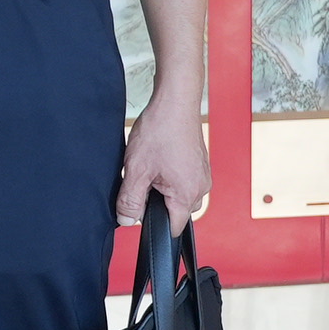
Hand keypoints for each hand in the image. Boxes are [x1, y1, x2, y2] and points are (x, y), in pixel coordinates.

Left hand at [114, 105, 210, 228]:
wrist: (175, 102)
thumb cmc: (161, 131)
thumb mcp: (136, 169)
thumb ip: (130, 200)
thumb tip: (126, 220)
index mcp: (187, 195)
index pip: (173, 228)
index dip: (154, 223)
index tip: (141, 209)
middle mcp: (201, 188)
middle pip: (175, 211)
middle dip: (157, 202)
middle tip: (144, 178)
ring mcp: (202, 175)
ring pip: (179, 194)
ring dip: (164, 187)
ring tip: (153, 164)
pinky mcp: (200, 164)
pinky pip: (184, 179)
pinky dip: (171, 174)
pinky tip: (160, 157)